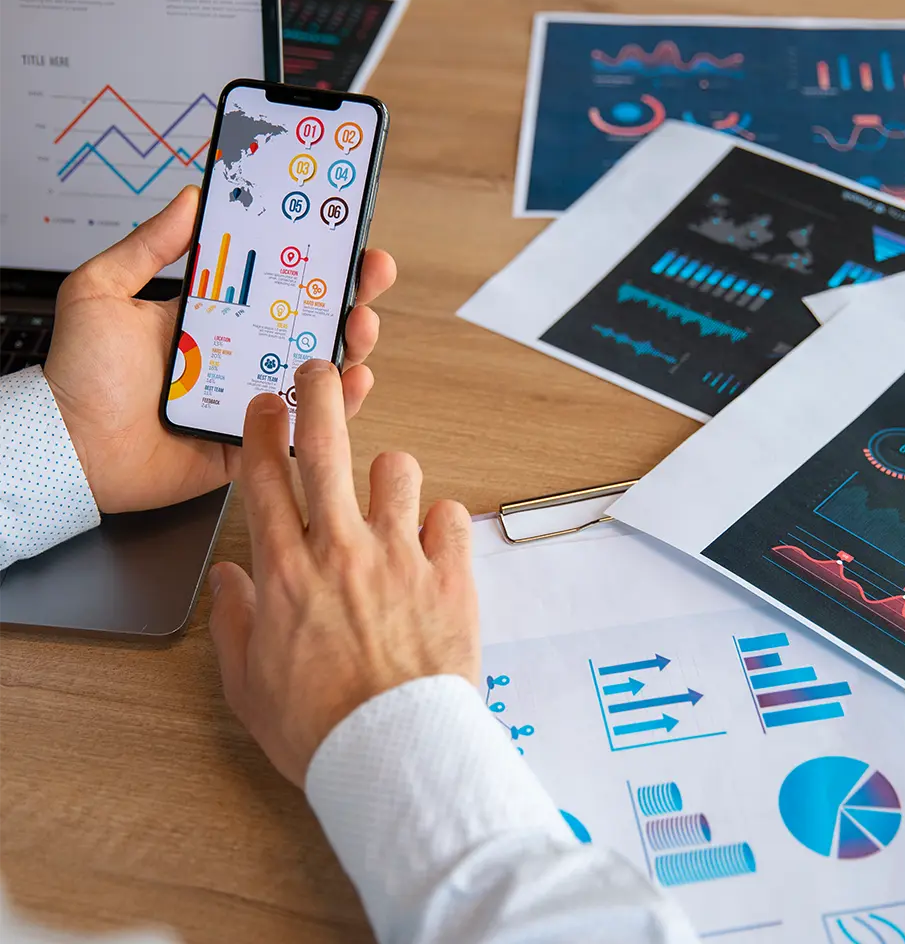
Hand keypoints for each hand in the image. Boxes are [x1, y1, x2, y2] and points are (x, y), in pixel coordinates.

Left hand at [44, 186, 395, 512]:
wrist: (72, 449)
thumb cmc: (82, 374)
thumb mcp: (102, 291)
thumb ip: (147, 246)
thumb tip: (191, 197)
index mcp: (215, 316)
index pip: (276, 280)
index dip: (313, 258)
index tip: (343, 232)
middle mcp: (242, 354)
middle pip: (312, 321)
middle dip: (351, 295)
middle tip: (370, 273)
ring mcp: (256, 396)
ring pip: (321, 368)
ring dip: (352, 343)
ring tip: (361, 325)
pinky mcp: (261, 438)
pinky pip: (309, 422)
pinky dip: (338, 405)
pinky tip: (352, 381)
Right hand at [209, 360, 478, 788]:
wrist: (394, 755)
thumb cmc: (320, 728)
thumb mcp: (250, 684)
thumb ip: (235, 623)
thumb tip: (230, 581)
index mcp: (287, 572)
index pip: (265, 478)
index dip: (261, 430)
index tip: (263, 406)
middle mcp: (342, 549)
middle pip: (326, 445)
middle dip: (319, 394)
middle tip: (321, 372)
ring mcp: (401, 556)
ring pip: (398, 468)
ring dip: (391, 474)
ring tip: (390, 498)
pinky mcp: (451, 574)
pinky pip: (452, 515)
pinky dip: (442, 524)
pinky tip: (435, 546)